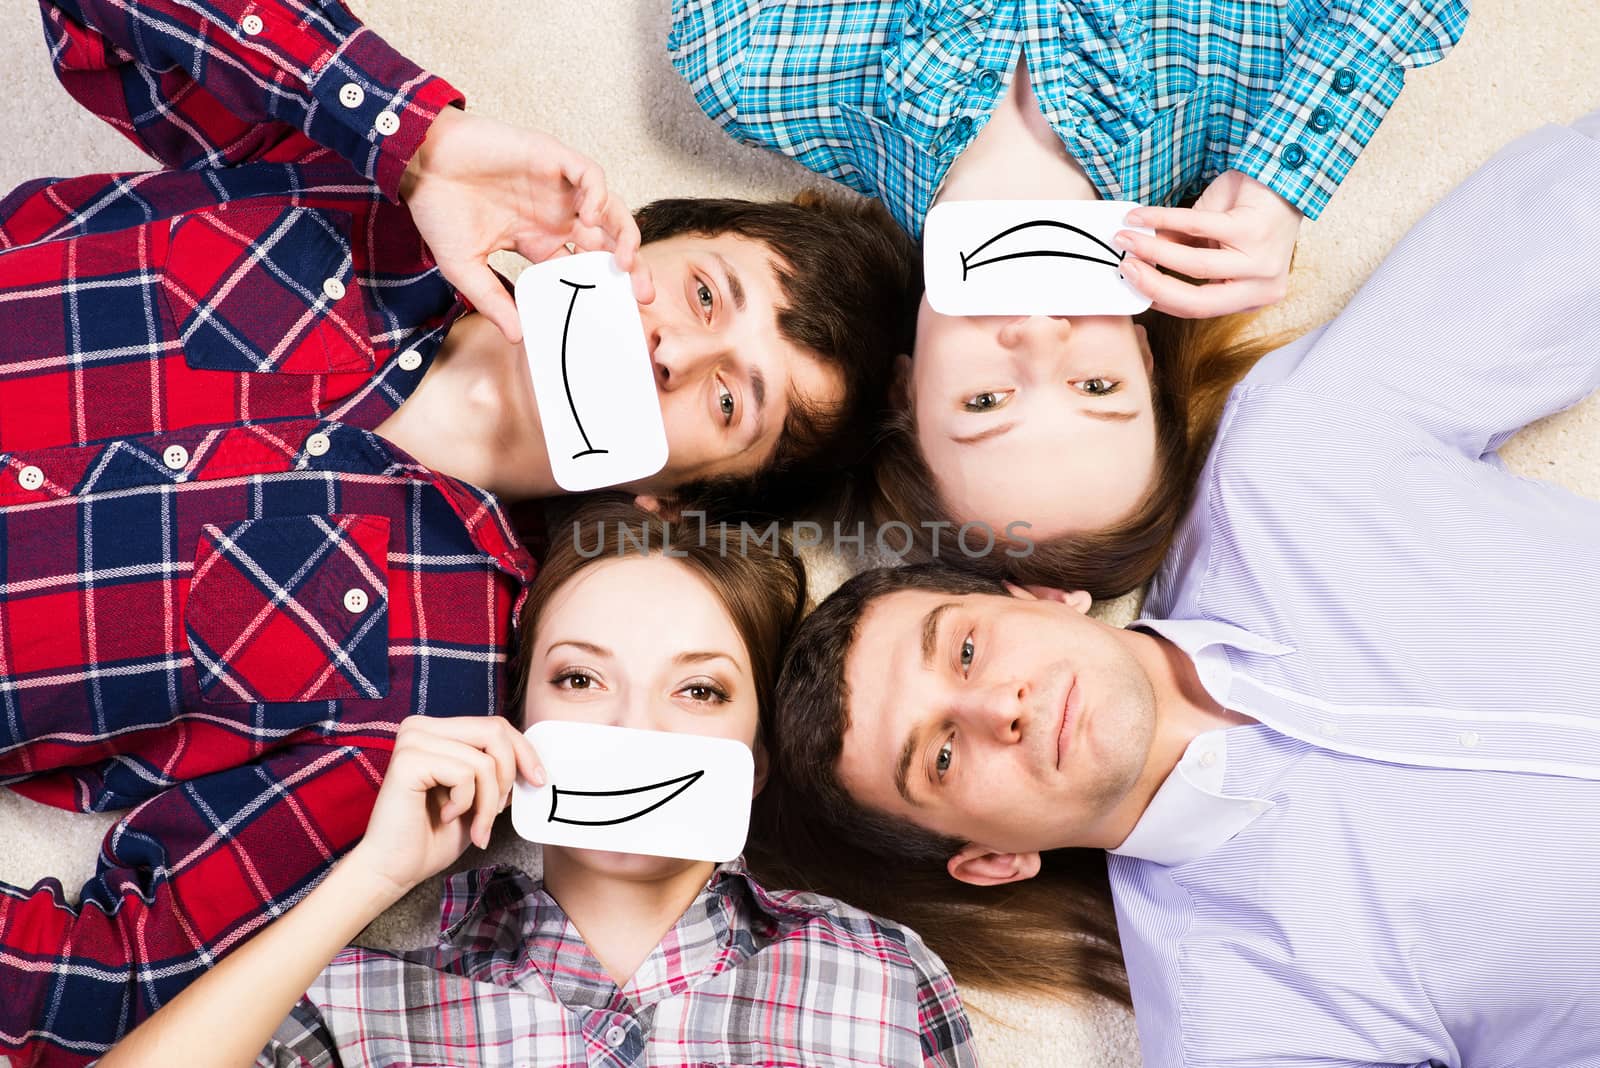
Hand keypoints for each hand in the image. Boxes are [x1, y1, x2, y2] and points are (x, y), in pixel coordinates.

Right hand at [346, 715, 545, 897]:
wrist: (395, 869)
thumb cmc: (434, 836)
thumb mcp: (479, 797)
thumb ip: (498, 772)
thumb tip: (532, 762)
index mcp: (438, 730)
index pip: (496, 725)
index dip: (524, 752)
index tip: (538, 781)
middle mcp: (421, 727)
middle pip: (495, 731)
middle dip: (508, 776)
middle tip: (498, 812)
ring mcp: (413, 741)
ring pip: (484, 760)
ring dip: (489, 802)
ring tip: (475, 825)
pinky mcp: (408, 760)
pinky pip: (465, 774)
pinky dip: (466, 803)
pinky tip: (446, 816)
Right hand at [400, 107, 655, 342]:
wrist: (419, 163)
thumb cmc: (438, 209)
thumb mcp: (465, 267)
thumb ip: (493, 300)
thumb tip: (517, 336)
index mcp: (538, 240)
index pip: (584, 265)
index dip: (603, 286)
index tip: (617, 311)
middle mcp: (554, 215)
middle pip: (607, 241)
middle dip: (630, 266)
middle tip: (643, 294)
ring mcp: (556, 187)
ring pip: (608, 209)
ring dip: (623, 233)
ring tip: (626, 261)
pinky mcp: (551, 158)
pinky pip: (589, 175)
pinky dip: (598, 195)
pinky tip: (589, 218)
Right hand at [1113, 170, 1302, 317]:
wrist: (1280, 173)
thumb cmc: (1246, 212)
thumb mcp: (1212, 243)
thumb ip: (1182, 255)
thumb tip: (1139, 262)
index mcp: (1252, 296)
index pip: (1198, 309)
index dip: (1158, 299)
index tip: (1130, 284)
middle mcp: (1262, 285)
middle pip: (1197, 302)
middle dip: (1153, 286)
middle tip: (1124, 267)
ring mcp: (1262, 261)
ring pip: (1195, 266)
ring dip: (1152, 251)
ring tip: (1125, 238)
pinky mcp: (1254, 230)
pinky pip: (1197, 227)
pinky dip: (1162, 220)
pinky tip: (1140, 216)